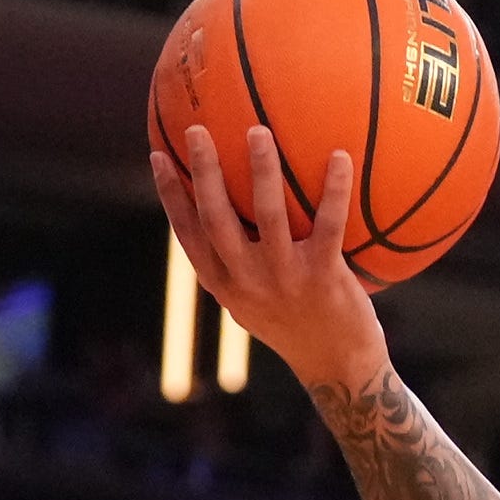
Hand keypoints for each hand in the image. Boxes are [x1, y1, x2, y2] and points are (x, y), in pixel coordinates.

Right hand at [150, 124, 386, 395]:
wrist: (339, 370)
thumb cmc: (298, 325)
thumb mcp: (256, 301)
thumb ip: (239, 263)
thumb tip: (229, 210)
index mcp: (225, 285)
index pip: (188, 234)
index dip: (171, 196)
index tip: (158, 155)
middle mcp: (247, 282)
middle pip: (215, 218)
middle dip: (203, 172)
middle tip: (197, 130)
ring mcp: (284, 279)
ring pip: (267, 215)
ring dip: (261, 170)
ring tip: (258, 131)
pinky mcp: (323, 278)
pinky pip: (329, 225)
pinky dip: (335, 189)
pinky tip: (341, 156)